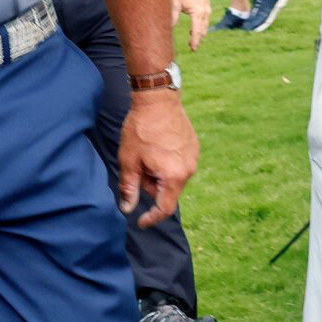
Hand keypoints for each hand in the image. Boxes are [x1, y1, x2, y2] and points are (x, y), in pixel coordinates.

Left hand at [118, 90, 198, 228]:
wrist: (158, 100)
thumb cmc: (141, 129)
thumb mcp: (129, 160)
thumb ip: (129, 188)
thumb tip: (127, 208)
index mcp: (173, 176)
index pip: (165, 208)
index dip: (152, 218)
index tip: (141, 222)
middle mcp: (188, 170)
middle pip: (168, 191)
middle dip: (151, 184)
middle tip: (137, 166)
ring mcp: (193, 158)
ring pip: (173, 177)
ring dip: (159, 173)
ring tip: (147, 153)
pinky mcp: (194, 148)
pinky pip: (179, 164)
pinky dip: (166, 163)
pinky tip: (156, 146)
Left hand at [173, 0, 210, 50]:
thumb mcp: (175, 4)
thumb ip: (173, 17)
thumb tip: (167, 28)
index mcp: (197, 12)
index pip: (197, 30)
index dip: (195, 41)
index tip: (193, 48)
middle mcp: (205, 13)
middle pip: (202, 31)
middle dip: (198, 40)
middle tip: (192, 48)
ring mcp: (208, 10)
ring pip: (205, 27)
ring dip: (200, 35)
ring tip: (192, 41)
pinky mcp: (208, 8)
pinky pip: (206, 21)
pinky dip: (201, 28)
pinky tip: (194, 30)